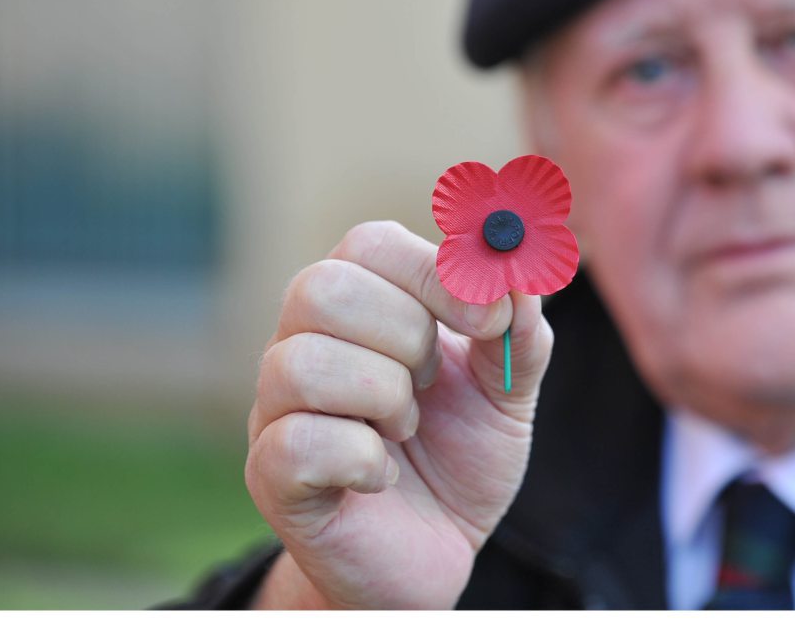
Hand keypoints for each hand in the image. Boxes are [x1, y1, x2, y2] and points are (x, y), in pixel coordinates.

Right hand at [244, 220, 552, 608]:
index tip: (488, 320)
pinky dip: (364, 459)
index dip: (435, 272)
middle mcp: (304, 340)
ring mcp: (276, 407)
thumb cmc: (460, 454)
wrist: (437, 551)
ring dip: (384, 397)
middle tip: (433, 382)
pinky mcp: (271, 473)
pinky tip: (383, 475)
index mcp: (362, 301)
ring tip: (406, 429)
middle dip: (406, 334)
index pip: (370, 243)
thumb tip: (522, 274)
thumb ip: (518, 329)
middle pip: (323, 288)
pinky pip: (298, 441)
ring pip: (302, 363)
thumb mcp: (507, 388)